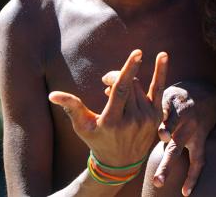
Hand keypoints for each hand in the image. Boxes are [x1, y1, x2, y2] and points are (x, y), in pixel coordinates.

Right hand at [49, 50, 166, 168]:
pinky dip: (161, 72)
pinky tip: (163, 56)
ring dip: (129, 81)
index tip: (137, 52)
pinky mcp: (157, 116)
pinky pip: (160, 89)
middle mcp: (133, 120)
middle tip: (106, 81)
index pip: (122, 90)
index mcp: (113, 121)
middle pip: (130, 84)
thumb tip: (53, 94)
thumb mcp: (82, 126)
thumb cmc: (97, 140)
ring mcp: (147, 118)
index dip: (129, 69)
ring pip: (140, 86)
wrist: (121, 163)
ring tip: (116, 90)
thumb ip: (71, 107)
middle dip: (117, 76)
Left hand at [103, 77, 215, 195]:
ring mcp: (191, 131)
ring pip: (179, 148)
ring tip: (158, 181)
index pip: (165, 109)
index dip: (164, 119)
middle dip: (167, 133)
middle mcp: (184, 117)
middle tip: (160, 140)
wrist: (205, 100)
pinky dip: (193, 178)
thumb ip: (134, 93)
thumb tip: (105, 87)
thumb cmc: (175, 98)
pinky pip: (198, 162)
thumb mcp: (161, 92)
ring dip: (169, 164)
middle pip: (173, 128)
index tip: (160, 131)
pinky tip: (185, 192)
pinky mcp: (199, 143)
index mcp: (173, 104)